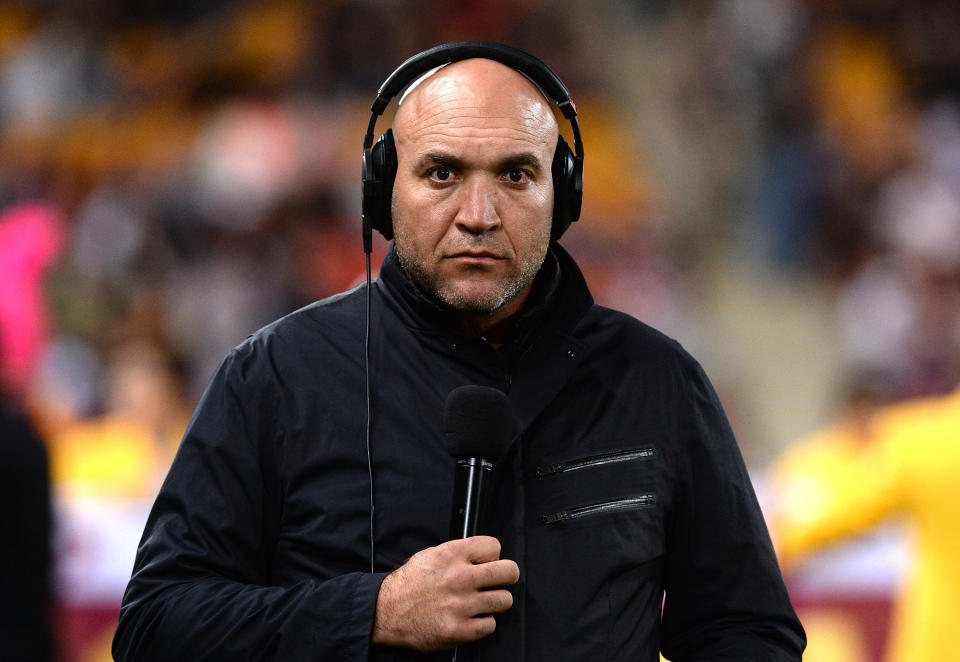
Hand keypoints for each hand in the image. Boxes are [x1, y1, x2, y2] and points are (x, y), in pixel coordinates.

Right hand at [372, 536, 519, 650]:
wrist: (386, 612)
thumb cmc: (409, 583)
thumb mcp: (431, 554)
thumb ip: (459, 553)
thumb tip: (484, 556)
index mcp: (452, 555)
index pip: (495, 547)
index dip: (492, 555)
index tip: (487, 562)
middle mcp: (460, 578)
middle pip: (509, 572)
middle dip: (507, 576)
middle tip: (499, 581)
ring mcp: (461, 606)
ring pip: (504, 601)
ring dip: (495, 602)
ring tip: (481, 602)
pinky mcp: (459, 630)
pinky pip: (490, 625)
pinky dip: (483, 623)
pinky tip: (470, 618)